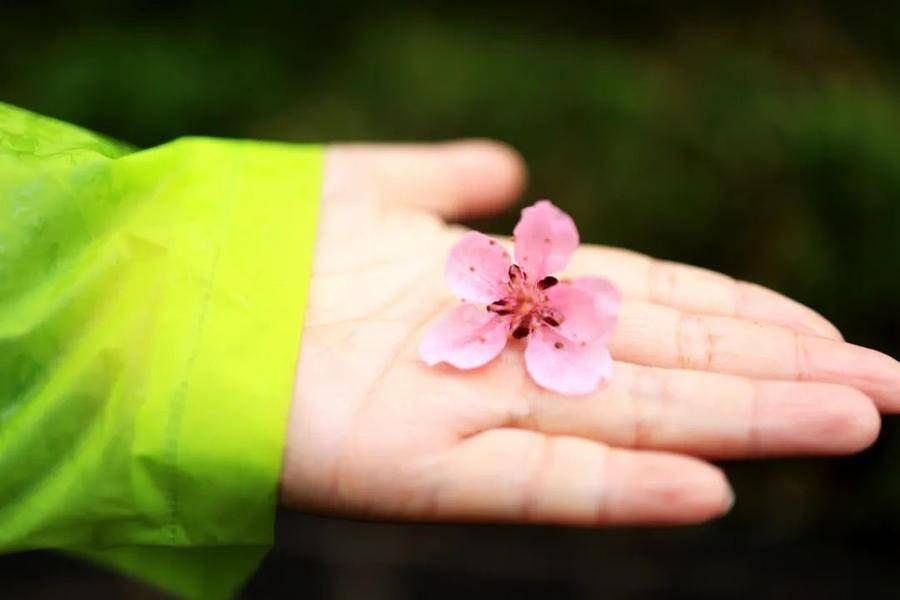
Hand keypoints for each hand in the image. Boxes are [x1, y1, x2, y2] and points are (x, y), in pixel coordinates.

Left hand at [280, 140, 896, 525]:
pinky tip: (709, 491)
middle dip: (777, 375)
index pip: (647, 303)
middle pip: (663, 364)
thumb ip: (440, 181)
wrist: (149, 298)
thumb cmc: (257, 242)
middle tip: (892, 389)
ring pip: (626, 420)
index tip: (826, 330)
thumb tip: (514, 168)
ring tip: (851, 421)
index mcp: (498, 293)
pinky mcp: (409, 467)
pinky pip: (529, 484)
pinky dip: (617, 491)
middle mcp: (499, 357)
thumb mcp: (365, 188)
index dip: (739, 318)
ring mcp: (461, 414)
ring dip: (739, 424)